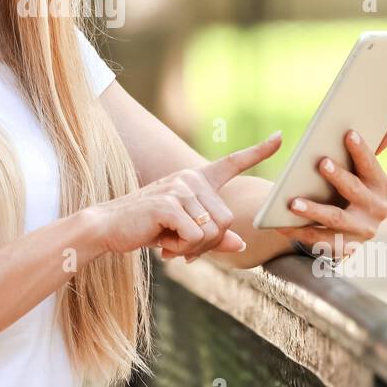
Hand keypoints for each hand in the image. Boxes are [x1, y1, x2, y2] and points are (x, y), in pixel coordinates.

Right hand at [87, 131, 284, 261]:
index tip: (280, 137)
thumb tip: (241, 244)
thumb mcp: (183, 233)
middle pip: (226, 220)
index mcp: (195, 180)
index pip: (231, 163)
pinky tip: (162, 244)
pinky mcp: (169, 204)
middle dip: (208, 244)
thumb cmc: (147, 228)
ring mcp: (179, 188)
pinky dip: (181, 250)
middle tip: (182, 248)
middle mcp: (190, 179)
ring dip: (193, 249)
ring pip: (212, 231)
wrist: (107, 227)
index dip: (257, 152)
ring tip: (170, 244)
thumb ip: (213, 238)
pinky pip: (195, 237)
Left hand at [279, 119, 386, 259]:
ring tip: (292, 202)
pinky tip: (281, 223)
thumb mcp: (363, 170)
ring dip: (314, 210)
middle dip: (338, 176)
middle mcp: (377, 209)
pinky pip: (319, 240)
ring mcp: (361, 231)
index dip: (361, 150)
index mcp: (382, 185)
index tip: (348, 133)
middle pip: (355, 191)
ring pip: (335, 218)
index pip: (371, 166)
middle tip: (321, 162)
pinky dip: (300, 231)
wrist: (350, 230)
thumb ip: (375, 146)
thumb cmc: (352, 187)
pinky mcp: (345, 248)